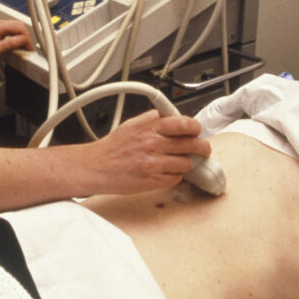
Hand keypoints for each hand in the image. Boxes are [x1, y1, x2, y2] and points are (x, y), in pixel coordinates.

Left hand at [0, 19, 33, 62]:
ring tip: (22, 47)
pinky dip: (16, 37)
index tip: (28, 48)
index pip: (20, 28)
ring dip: (21, 37)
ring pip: (17, 27)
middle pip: (20, 26)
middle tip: (27, 48)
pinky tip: (15, 45)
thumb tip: (23, 41)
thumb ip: (11, 44)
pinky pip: (11, 30)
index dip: (27, 39)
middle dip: (26, 37)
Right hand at [82, 110, 208, 194]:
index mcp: (150, 126)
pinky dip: (174, 176)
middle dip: (201, 147)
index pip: (185, 124)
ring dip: (185, 163)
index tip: (196, 131)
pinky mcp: (153, 181)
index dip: (195, 128)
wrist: (96, 166)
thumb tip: (173, 118)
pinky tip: (165, 172)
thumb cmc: (113, 147)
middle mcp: (154, 143)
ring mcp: (154, 163)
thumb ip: (154, 120)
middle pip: (192, 144)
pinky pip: (175, 178)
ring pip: (187, 163)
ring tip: (178, 161)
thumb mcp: (133, 124)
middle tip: (202, 149)